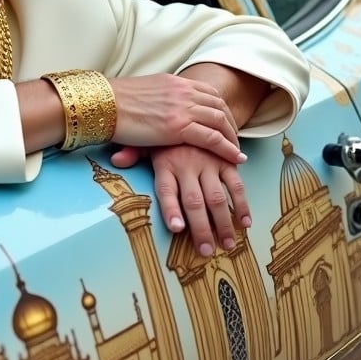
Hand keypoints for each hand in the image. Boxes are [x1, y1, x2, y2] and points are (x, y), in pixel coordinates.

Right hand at [109, 74, 244, 163]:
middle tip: (234, 140)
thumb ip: (157, 100)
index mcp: (175, 82)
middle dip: (230, 124)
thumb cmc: (113, 103)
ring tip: (236, 151)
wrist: (102, 105)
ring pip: (220, 121)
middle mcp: (183, 91)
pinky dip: (227, 148)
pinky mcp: (178, 127)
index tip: (224, 122)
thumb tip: (157, 108)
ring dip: (232, 137)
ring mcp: (182, 108)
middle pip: (219, 106)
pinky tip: (234, 158)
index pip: (209, 92)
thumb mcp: (142, 93)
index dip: (220, 109)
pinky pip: (212, 138)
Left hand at [113, 143, 250, 255]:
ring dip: (223, 223)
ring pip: (217, 197)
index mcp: (166, 163)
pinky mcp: (225, 161)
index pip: (167, 190)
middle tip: (206, 251)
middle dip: (201, 229)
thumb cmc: (166, 133)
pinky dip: (242, 204)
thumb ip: (133, 153)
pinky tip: (245, 222)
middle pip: (194, 202)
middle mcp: (188, 165)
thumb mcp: (147, 139)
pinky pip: (236, 184)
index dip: (171, 210)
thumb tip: (115, 160)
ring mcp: (209, 163)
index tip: (176, 229)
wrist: (193, 108)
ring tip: (227, 245)